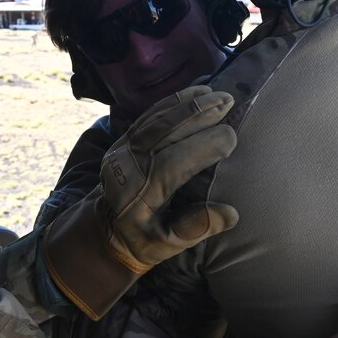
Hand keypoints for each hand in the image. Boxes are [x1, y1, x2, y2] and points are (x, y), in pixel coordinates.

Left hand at [100, 86, 239, 267]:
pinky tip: (195, 92)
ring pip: (155, 118)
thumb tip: (231, 214)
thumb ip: (195, 229)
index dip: (200, 148)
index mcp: (138, 195)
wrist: (106, 229)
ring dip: (187, 102)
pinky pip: (148, 114)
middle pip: (162, 133)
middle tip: (228, 101)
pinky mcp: (124, 139)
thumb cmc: (143, 239)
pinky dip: (172, 101)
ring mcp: (122, 149)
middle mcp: (127, 167)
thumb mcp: (167, 245)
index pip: (171, 165)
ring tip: (217, 94)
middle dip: (196, 114)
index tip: (230, 136)